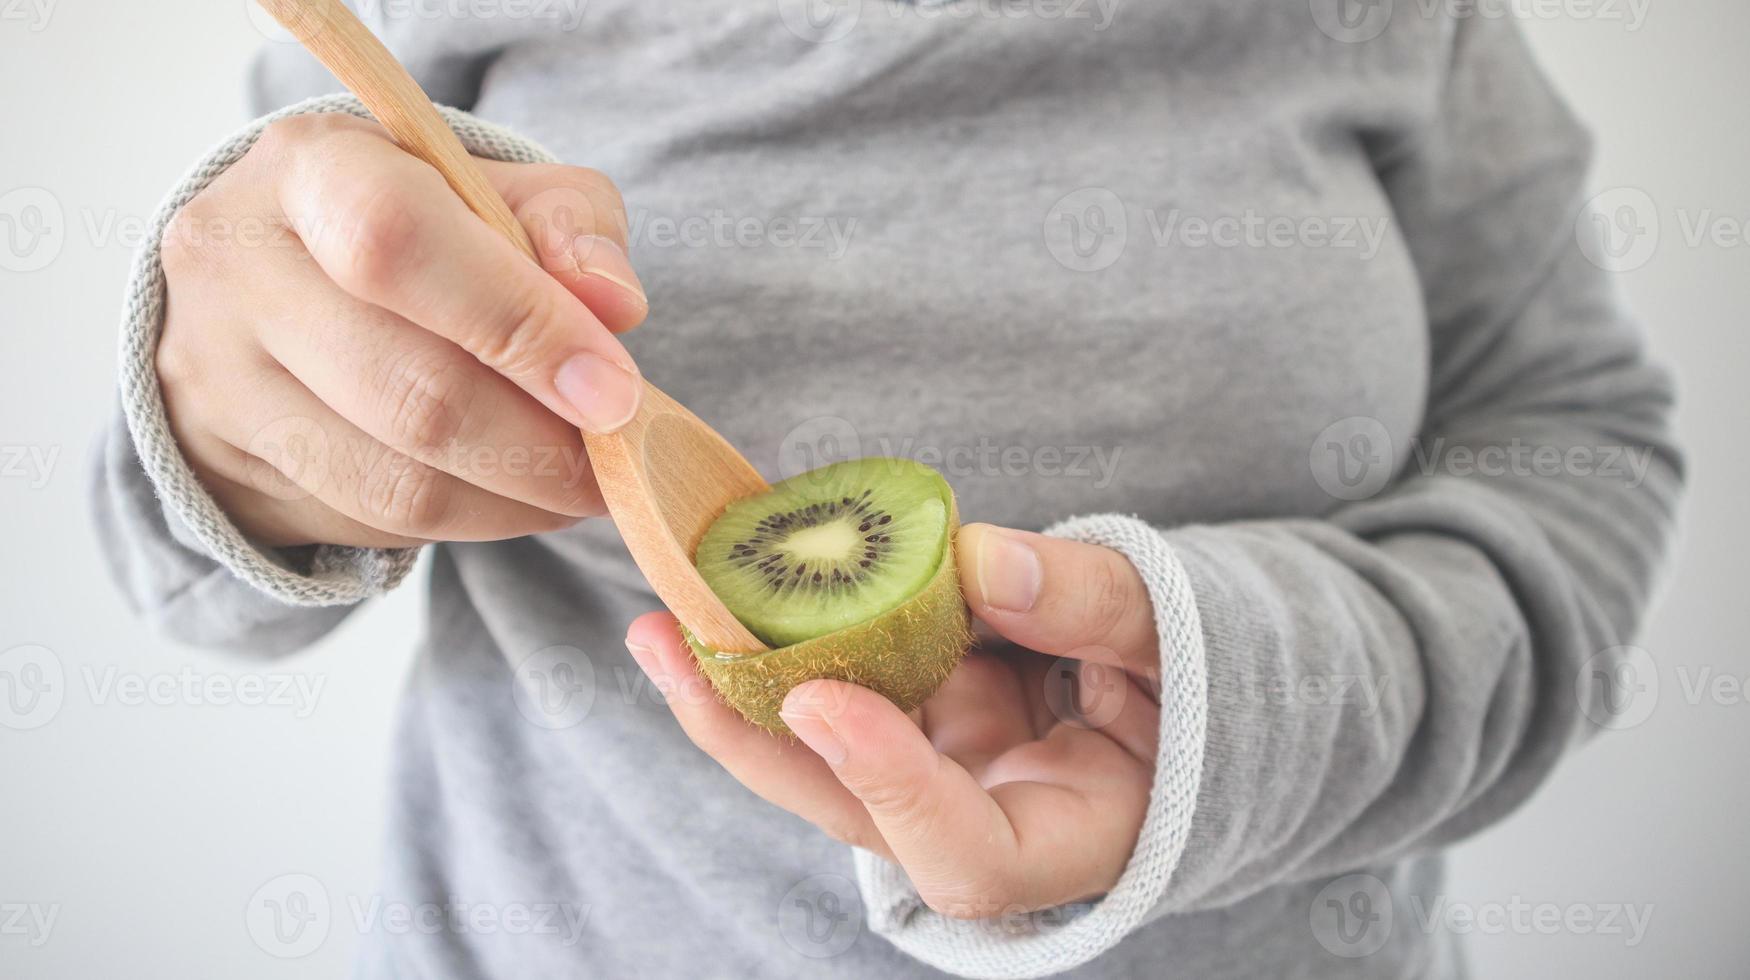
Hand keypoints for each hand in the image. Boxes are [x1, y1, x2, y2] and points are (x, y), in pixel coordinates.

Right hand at [156, 112, 648, 546]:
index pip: (399, 241)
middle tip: (615, 457)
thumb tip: (615, 306)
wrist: (269, 280)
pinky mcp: (230, 468)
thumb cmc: (412, 225)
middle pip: (408, 388)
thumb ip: (567, 226)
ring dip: (515, 499)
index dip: (521, 323)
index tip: (613, 388)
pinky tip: (512, 498)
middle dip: (539, 443)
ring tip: (577, 485)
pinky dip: (466, 522)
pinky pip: (373, 523)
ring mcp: (216, 378)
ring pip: (394, 482)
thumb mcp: (494, 187)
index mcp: (306, 168)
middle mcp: (236, 269)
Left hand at [625, 523, 1160, 917]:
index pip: (963, 857)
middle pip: (849, 810)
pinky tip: (730, 576)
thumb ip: (1092, 604)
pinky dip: (783, 635)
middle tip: (671, 646)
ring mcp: (938, 769)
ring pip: (820, 751)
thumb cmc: (1213, 676)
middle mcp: (979, 819)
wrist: (1201, 679)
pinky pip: (838, 678)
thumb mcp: (1181, 635)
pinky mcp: (916, 713)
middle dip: (753, 737)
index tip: (822, 699)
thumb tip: (980, 558)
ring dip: (738, 685)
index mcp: (1064, 837)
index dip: (889, 788)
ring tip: (664, 613)